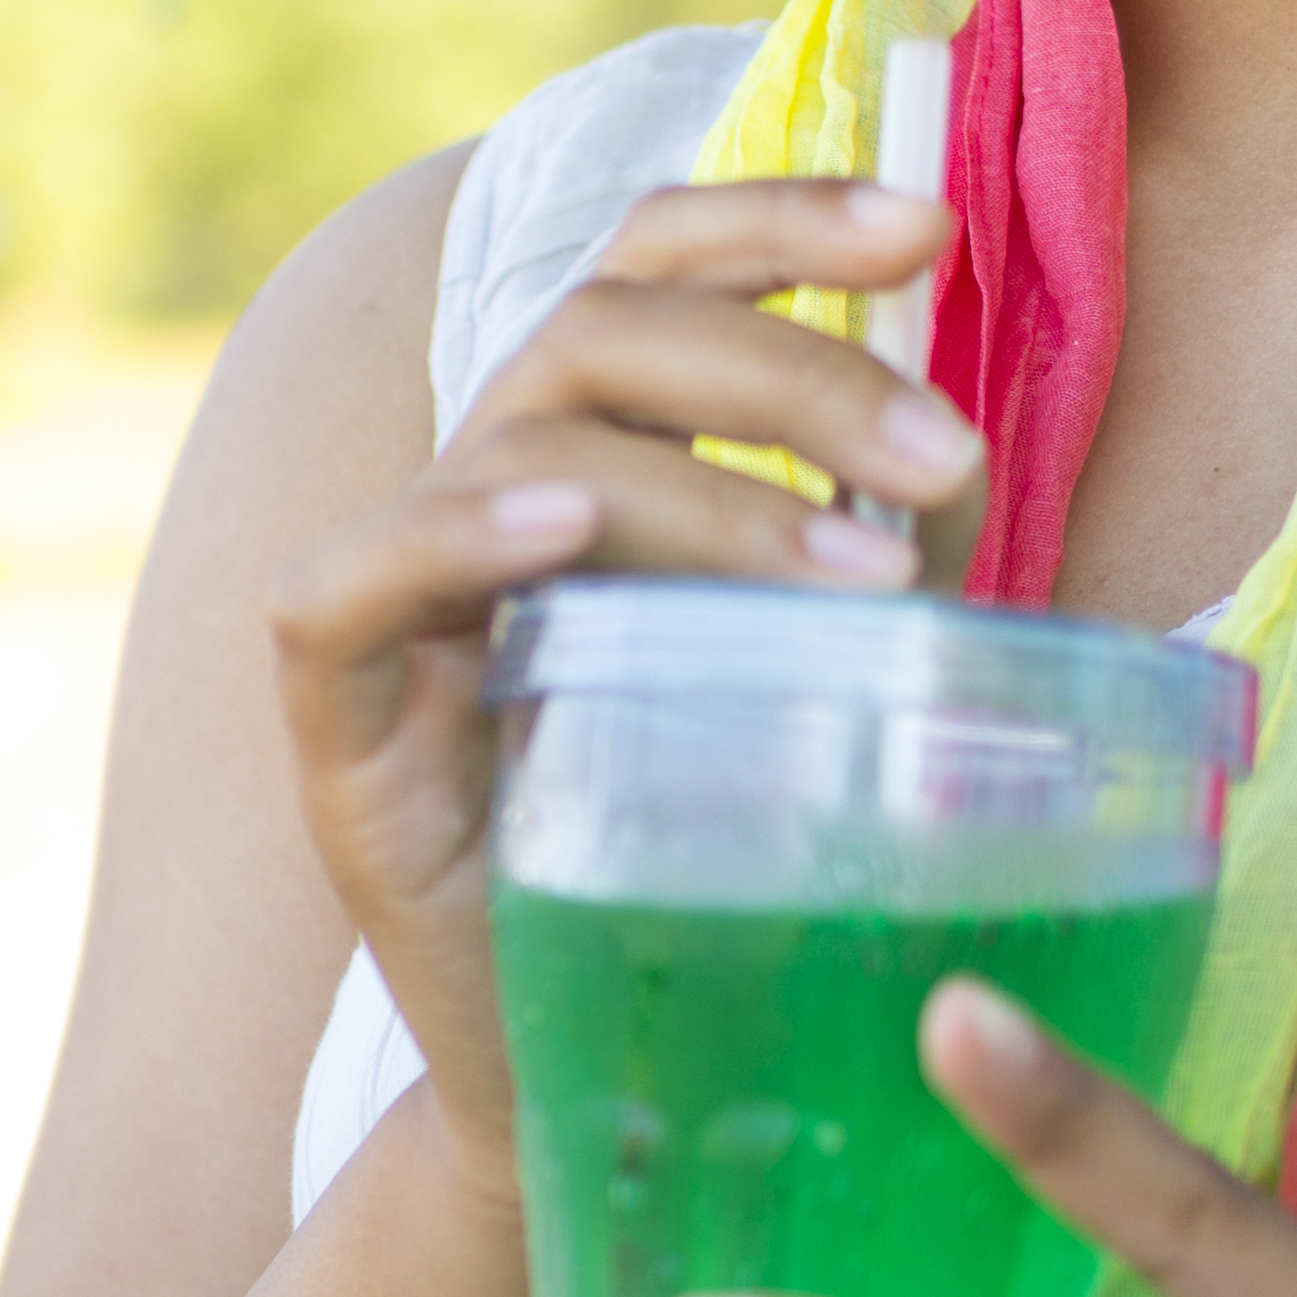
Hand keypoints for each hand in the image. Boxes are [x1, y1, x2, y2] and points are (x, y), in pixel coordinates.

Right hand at [258, 180, 986, 1157]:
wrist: (623, 1080)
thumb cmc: (735, 861)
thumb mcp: (830, 675)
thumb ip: (876, 555)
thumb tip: (952, 459)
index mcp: (602, 450)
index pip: (657, 265)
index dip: (775, 216)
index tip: (926, 224)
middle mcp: (491, 491)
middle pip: (608, 326)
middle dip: (795, 369)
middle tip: (953, 462)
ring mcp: (406, 599)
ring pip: (528, 446)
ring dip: (713, 492)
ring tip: (865, 585)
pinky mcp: (342, 723)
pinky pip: (350, 585)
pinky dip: (451, 534)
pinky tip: (559, 536)